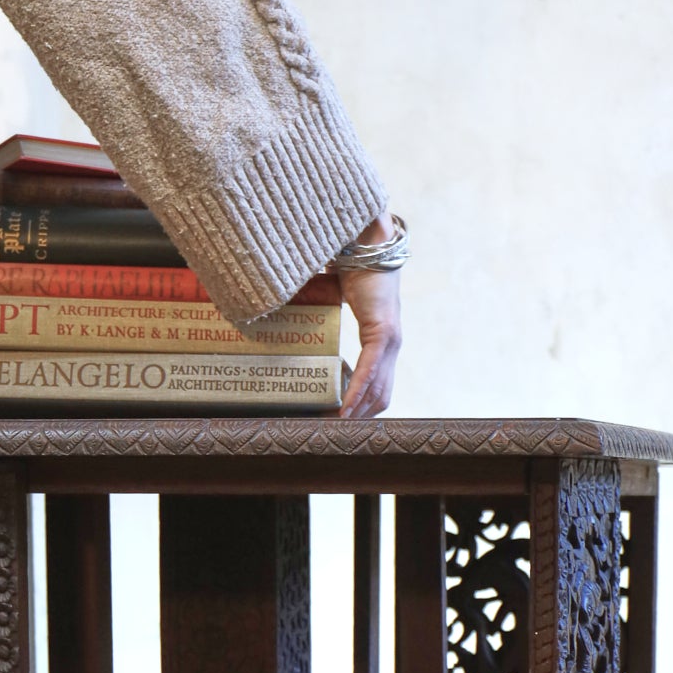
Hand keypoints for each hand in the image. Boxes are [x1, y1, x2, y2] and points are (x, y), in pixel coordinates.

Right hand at [336, 209, 403, 419]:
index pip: (377, 381)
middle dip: (359, 418)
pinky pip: (370, 371)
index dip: (361, 404)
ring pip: (378, 388)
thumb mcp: (334, 292)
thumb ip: (319, 305)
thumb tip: (281, 309)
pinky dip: (357, 392)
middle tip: (334, 434)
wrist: (368, 238)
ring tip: (335, 429)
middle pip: (381, 394)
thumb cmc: (351, 260)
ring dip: (357, 412)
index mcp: (381, 336)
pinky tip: (346, 410)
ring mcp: (390, 339)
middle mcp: (390, 343)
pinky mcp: (384, 332)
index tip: (340, 420)